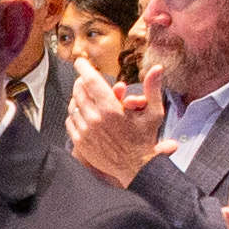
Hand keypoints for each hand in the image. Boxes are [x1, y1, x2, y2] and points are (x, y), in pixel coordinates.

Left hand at [64, 60, 165, 186]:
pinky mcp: (80, 141)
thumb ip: (153, 89)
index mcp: (111, 109)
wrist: (134, 167)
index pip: (90, 81)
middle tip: (85, 78)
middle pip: (79, 91)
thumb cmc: (145, 139)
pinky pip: (70, 121)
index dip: (84, 68)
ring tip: (86, 95)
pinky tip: (83, 112)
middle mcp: (95, 119)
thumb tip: (157, 68)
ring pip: (73, 105)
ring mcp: (85, 131)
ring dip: (78, 97)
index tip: (80, 61)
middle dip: (81, 81)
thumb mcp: (153, 113)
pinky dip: (74, 113)